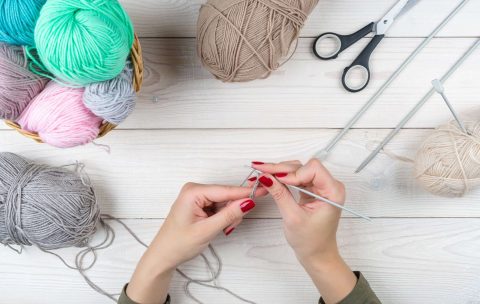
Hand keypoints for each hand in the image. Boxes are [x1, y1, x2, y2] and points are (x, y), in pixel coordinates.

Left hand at [127, 183, 265, 303]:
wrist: (163, 256)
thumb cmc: (178, 243)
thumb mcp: (207, 230)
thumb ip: (229, 215)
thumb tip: (248, 202)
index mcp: (193, 192)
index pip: (225, 190)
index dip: (245, 192)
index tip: (264, 190)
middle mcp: (195, 190)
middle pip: (226, 195)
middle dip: (233, 211)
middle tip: (230, 227)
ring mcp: (197, 196)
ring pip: (224, 202)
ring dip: (228, 216)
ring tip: (221, 230)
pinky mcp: (199, 204)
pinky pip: (219, 206)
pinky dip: (222, 217)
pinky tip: (218, 227)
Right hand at [252, 159, 356, 302]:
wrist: (317, 255)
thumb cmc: (311, 241)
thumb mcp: (293, 217)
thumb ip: (280, 194)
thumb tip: (265, 177)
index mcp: (332, 191)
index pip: (312, 168)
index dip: (293, 172)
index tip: (277, 180)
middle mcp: (328, 185)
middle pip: (302, 166)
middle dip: (280, 170)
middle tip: (259, 171)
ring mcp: (320, 186)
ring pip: (296, 170)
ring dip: (278, 173)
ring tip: (261, 176)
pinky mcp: (311, 189)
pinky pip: (295, 178)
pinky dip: (281, 179)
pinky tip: (268, 179)